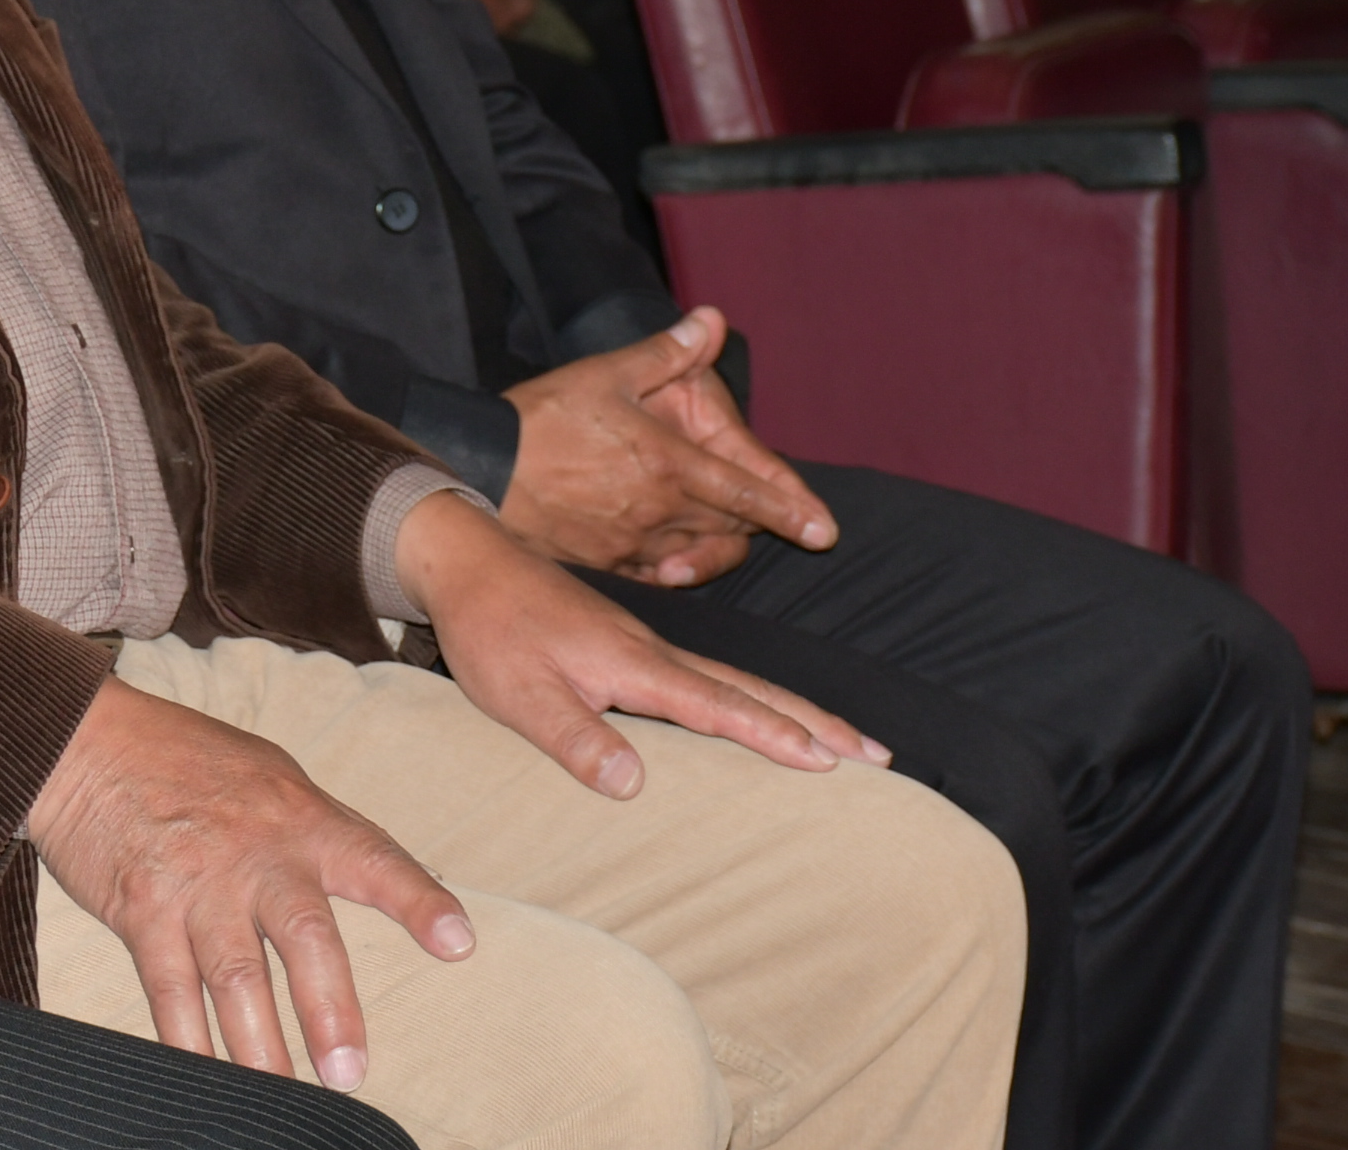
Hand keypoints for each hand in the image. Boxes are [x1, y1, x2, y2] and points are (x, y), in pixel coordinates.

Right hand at [22, 677, 471, 1089]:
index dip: (418, 900)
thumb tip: (360, 878)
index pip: (374, 859)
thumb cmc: (182, 758)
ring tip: (283, 1094)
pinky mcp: (143, 911)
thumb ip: (313, 832)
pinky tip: (203, 1072)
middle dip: (330, 1009)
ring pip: (237, 980)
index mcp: (300, 818)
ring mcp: (198, 885)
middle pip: (306, 937)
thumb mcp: (267, 777)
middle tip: (348, 1071)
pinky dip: (188, 1040)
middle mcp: (256, 854)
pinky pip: (170, 991)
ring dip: (261, 1048)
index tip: (458, 942)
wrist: (85, 742)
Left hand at [392, 477, 885, 791]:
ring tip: (846, 743)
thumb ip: (573, 736)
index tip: (830, 762)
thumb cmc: (489, 631)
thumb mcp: (518, 694)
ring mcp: (646, 647)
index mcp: (633, 664)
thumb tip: (634, 783)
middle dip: (815, 722)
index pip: (718, 706)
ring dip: (794, 711)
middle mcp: (653, 652)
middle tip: (880, 755)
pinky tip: (760, 717)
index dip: (773, 736)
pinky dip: (752, 699)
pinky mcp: (632, 648)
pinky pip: (711, 678)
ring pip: (737, 681)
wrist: (467, 564)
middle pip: (751, 689)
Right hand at [496, 308, 838, 584]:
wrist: (482, 471)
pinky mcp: (608, 563)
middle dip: (758, 526)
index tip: (825, 531)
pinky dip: (679, 568)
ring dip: (720, 547)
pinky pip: (660, 575)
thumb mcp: (607, 373)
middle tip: (779, 523)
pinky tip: (678, 560)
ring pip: (700, 554)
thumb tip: (711, 322)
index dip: (791, 510)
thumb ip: (667, 353)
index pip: (747, 492)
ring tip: (726, 537)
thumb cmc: (544, 418)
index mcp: (669, 463)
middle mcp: (661, 510)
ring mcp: (635, 543)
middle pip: (731, 528)